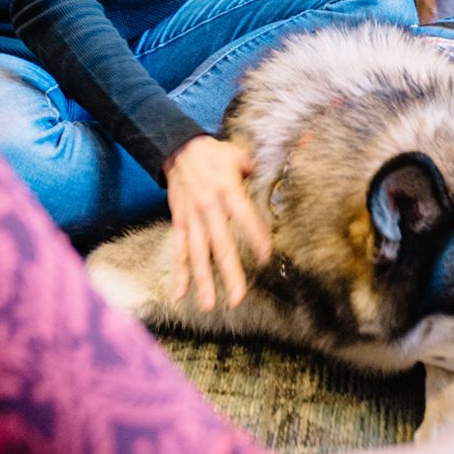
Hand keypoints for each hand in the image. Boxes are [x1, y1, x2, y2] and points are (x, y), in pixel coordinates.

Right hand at [163, 134, 271, 311]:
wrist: (177, 147)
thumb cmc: (213, 153)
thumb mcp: (237, 154)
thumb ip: (255, 168)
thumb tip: (276, 170)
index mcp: (226, 190)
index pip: (244, 217)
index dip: (255, 237)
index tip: (266, 257)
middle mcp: (208, 208)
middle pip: (220, 246)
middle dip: (229, 274)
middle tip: (238, 298)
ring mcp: (191, 218)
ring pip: (197, 255)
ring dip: (203, 282)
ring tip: (209, 306)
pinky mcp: (179, 222)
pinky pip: (179, 250)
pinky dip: (180, 272)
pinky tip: (182, 293)